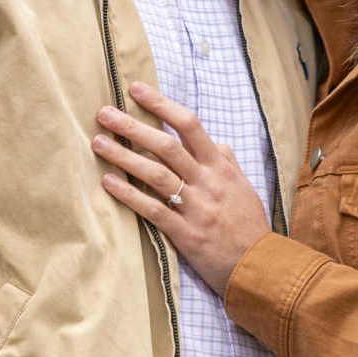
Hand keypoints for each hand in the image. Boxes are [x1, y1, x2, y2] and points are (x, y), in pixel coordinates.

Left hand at [93, 81, 270, 294]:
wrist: (259, 266)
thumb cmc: (249, 224)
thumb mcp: (243, 186)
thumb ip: (227, 162)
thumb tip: (214, 142)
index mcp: (220, 167)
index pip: (189, 125)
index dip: (161, 105)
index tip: (136, 90)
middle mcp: (207, 182)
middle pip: (166, 146)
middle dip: (133, 127)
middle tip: (105, 112)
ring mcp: (195, 207)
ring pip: (155, 175)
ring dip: (124, 157)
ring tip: (98, 142)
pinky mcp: (184, 234)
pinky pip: (152, 210)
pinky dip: (129, 195)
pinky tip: (108, 182)